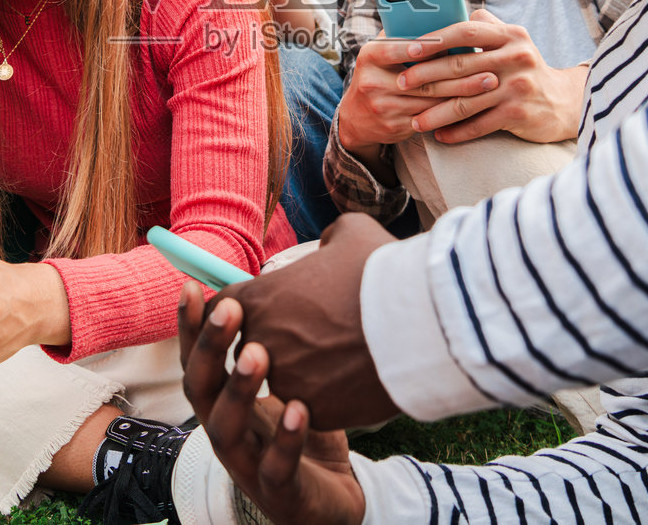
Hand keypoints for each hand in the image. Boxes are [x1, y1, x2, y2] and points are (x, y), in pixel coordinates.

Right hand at [180, 285, 364, 524]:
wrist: (331, 501)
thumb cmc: (304, 430)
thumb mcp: (289, 379)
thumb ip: (282, 337)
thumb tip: (285, 271)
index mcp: (223, 401)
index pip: (197, 359)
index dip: (190, 326)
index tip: (193, 286)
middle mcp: (226, 430)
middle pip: (200, 388)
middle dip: (209, 347)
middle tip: (229, 307)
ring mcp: (249, 463)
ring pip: (226, 428)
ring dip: (239, 389)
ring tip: (259, 353)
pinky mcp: (280, 492)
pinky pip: (276, 466)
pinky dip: (285, 438)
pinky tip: (299, 407)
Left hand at [208, 214, 397, 430]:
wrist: (421, 322)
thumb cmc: (383, 270)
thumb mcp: (350, 233)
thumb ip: (328, 239)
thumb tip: (328, 248)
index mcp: (258, 298)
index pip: (226, 306)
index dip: (249, 304)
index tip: (274, 305)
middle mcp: (260, 343)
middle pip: (252, 344)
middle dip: (278, 337)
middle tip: (316, 328)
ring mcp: (286, 382)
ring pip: (284, 377)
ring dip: (304, 368)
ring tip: (342, 351)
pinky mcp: (313, 413)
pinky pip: (312, 405)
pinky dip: (329, 394)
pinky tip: (356, 375)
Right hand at [334, 36, 483, 153]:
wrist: (355, 118)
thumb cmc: (378, 74)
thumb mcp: (380, 53)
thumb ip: (402, 37)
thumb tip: (438, 16)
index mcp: (369, 57)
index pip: (395, 49)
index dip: (421, 47)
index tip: (448, 44)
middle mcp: (373, 82)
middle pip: (423, 79)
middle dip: (460, 75)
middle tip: (490, 70)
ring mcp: (384, 107)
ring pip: (431, 101)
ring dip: (463, 94)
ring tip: (489, 86)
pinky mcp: (395, 127)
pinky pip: (430, 119)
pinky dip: (454, 111)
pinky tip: (475, 106)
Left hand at [392, 10, 586, 143]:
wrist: (564, 102)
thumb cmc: (526, 69)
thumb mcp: (514, 41)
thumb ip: (487, 27)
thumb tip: (451, 13)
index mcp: (510, 35)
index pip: (467, 31)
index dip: (436, 39)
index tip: (409, 48)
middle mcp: (516, 57)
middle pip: (460, 66)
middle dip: (425, 77)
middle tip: (401, 83)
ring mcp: (517, 86)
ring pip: (465, 101)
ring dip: (435, 113)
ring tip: (414, 121)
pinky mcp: (519, 113)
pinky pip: (479, 124)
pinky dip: (457, 132)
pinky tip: (440, 136)